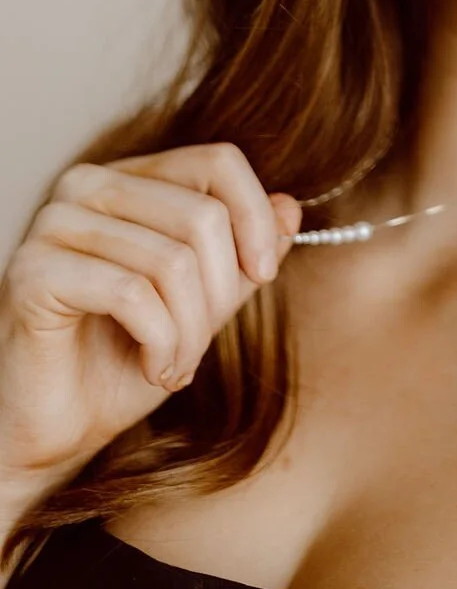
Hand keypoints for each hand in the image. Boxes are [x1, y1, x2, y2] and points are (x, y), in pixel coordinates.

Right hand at [0, 143, 300, 491]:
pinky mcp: (33, 271)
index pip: (217, 161)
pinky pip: (132, 294)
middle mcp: (88, 184)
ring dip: (191, 332)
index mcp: (131, 178)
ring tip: (176, 366)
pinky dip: (161, 343)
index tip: (264, 274)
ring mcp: (55, 223)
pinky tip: (154, 367)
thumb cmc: (125, 360)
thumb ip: (244, 252)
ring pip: (172, 260)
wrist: (59, 428)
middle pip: (202, 216)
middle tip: (203, 346)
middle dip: (221, 295)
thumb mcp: (205, 303)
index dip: (255, 218)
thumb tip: (290, 207)